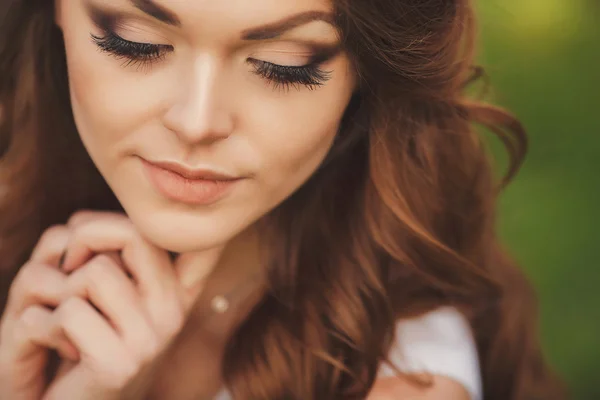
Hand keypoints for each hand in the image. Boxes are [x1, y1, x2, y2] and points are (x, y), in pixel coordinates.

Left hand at [1, 211, 211, 399]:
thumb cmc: (78, 334)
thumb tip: (82, 226)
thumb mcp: (103, 285)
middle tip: (69, 262)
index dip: (200, 223)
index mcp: (177, 291)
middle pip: (135, 235)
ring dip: (59, 288)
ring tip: (63, 312)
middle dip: (86, 235)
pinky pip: (68, 312)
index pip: (203, 243)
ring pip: (96, 273)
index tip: (201, 213)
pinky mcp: (119, 365)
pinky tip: (52, 342)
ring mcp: (152, 339)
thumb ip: (111, 248)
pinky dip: (40, 321)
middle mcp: (174, 312)